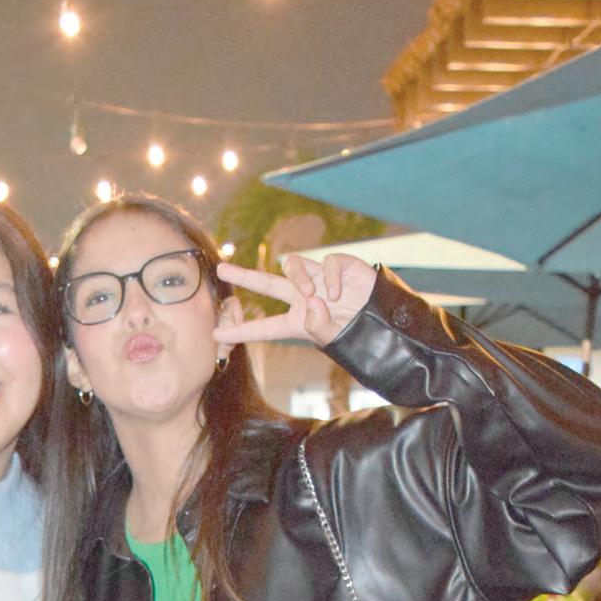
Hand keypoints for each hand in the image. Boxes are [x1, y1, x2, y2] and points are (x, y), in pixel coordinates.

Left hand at [215, 249, 377, 348]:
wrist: (384, 319)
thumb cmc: (356, 331)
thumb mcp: (334, 337)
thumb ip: (318, 326)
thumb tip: (312, 302)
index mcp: (298, 320)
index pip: (265, 326)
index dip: (242, 330)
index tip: (216, 335)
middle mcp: (303, 297)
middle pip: (267, 283)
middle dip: (244, 276)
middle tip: (220, 269)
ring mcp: (318, 278)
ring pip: (292, 264)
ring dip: (300, 279)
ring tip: (315, 295)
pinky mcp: (336, 265)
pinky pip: (326, 263)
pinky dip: (331, 278)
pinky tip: (340, 292)